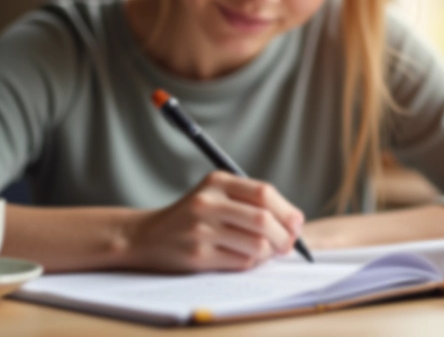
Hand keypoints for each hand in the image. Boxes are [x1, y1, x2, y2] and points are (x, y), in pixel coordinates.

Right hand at [123, 171, 304, 272]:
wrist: (148, 236)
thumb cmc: (192, 217)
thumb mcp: (215, 195)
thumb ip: (251, 202)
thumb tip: (295, 222)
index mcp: (216, 181)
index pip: (263, 192)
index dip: (287, 210)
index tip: (295, 224)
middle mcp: (208, 202)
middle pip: (263, 220)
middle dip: (283, 236)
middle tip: (286, 245)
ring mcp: (202, 229)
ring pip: (256, 244)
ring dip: (268, 253)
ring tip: (263, 252)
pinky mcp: (198, 255)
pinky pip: (241, 262)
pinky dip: (250, 263)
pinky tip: (242, 258)